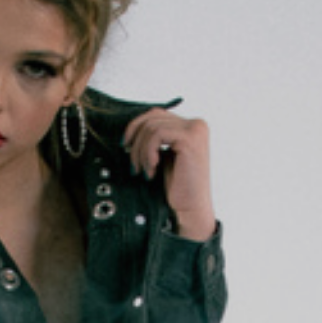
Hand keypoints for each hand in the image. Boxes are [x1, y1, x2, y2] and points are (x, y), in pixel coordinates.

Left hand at [123, 109, 214, 240]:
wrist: (190, 208)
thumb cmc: (175, 186)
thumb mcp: (162, 155)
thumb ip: (154, 138)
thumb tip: (131, 127)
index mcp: (191, 126)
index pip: (156, 114)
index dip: (135, 126)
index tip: (124, 145)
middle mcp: (197, 124)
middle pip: (151, 118)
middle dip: (136, 142)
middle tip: (134, 165)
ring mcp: (195, 130)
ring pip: (151, 127)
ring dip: (141, 152)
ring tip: (144, 171)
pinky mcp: (190, 138)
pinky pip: (156, 135)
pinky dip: (148, 153)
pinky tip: (151, 170)